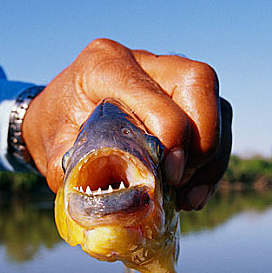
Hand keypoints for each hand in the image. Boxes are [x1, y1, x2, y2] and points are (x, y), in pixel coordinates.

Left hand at [22, 38, 231, 210]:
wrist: (57, 114)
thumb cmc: (55, 128)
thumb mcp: (54, 152)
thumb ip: (78, 179)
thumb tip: (117, 212)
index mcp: (104, 64)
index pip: (153, 92)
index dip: (172, 134)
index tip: (169, 176)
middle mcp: (141, 60)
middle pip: (198, 83)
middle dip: (203, 140)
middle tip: (180, 182)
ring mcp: (166, 73)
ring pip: (215, 103)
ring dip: (212, 156)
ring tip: (189, 197)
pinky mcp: (182, 94)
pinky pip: (217, 120)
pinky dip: (212, 160)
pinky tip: (192, 191)